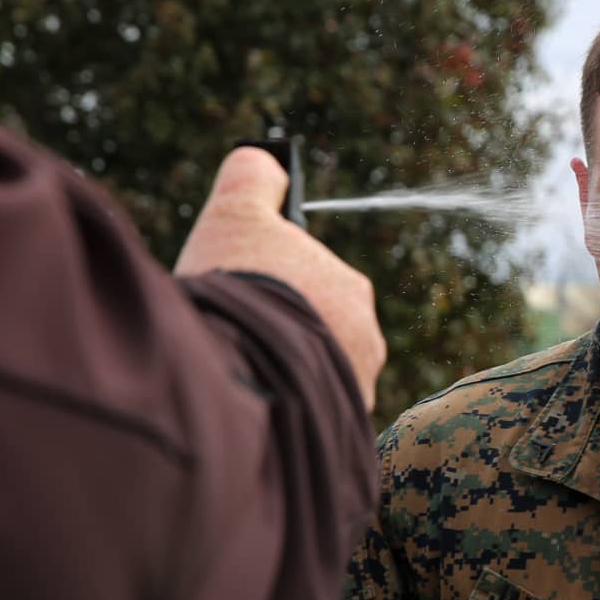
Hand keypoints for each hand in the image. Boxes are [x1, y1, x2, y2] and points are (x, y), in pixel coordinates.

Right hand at [176, 147, 385, 411]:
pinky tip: (250, 411)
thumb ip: (250, 180)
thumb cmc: (238, 290)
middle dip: (276, 335)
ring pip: (311, 381)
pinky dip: (281, 415)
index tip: (240, 297)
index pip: (310, 285)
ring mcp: (354, 395)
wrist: (238, 377)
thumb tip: (264, 162)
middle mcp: (367, 343)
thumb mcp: (234, 216)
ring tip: (238, 380)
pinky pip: (306, 420)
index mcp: (350, 289)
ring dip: (280, 378)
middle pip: (314, 334)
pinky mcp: (338, 437)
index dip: (269, 288)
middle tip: (232, 340)